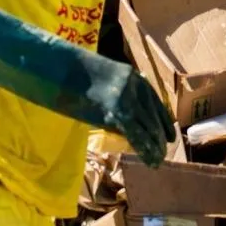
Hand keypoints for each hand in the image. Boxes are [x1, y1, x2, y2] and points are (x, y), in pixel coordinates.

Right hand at [0, 6, 175, 167]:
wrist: (56, 65)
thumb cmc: (71, 76)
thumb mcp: (99, 86)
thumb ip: (113, 100)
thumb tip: (122, 123)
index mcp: (131, 76)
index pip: (153, 100)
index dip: (162, 118)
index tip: (168, 133)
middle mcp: (134, 84)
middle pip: (153, 114)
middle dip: (160, 134)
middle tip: (163, 151)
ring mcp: (126, 96)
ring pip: (148, 125)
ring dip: (154, 145)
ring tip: (157, 160)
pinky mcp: (116, 110)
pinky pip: (137, 133)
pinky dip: (145, 148)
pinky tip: (150, 160)